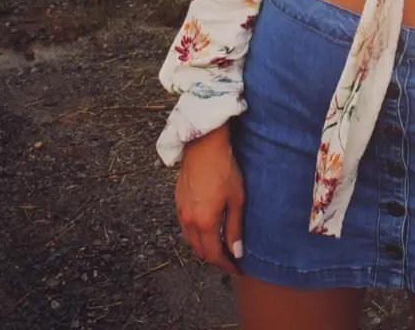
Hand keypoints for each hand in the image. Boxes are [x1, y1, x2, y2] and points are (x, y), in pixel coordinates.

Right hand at [175, 126, 244, 275]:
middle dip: (215, 258)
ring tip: (219, 245)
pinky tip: (206, 228)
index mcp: (204, 222)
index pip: (214, 255)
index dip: (225, 265)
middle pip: (200, 251)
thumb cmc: (224, 169)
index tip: (236, 269)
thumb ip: (235, 228)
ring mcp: (180, 211)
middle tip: (230, 258)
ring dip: (203, 247)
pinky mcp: (178, 201)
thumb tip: (236, 252)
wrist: (204, 145)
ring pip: (190, 240)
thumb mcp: (236, 199)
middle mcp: (189, 221)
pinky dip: (195, 234)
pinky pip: (185, 227)